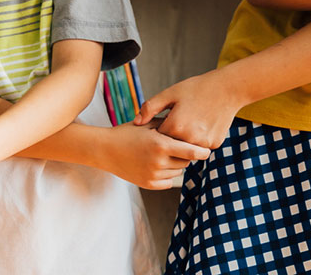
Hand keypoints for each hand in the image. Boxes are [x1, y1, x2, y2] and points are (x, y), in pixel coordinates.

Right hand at [94, 120, 210, 189]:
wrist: (104, 150)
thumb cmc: (126, 133)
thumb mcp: (147, 125)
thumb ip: (168, 126)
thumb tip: (189, 129)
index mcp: (160, 144)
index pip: (191, 152)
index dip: (202, 152)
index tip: (207, 151)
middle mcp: (159, 161)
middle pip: (186, 162)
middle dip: (184, 155)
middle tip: (173, 147)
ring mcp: (153, 175)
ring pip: (178, 171)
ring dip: (175, 164)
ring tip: (160, 154)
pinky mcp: (149, 184)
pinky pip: (169, 181)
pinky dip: (167, 174)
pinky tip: (155, 164)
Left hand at [134, 70, 241, 150]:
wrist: (227, 89)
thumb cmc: (196, 89)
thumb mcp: (170, 94)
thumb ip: (150, 108)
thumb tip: (136, 122)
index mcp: (176, 126)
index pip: (158, 137)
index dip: (159, 127)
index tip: (163, 118)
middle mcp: (190, 138)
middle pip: (172, 145)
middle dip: (171, 135)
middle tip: (179, 118)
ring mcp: (204, 143)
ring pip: (186, 147)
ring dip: (184, 138)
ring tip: (190, 119)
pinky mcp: (214, 144)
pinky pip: (200, 145)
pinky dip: (198, 138)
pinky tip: (202, 123)